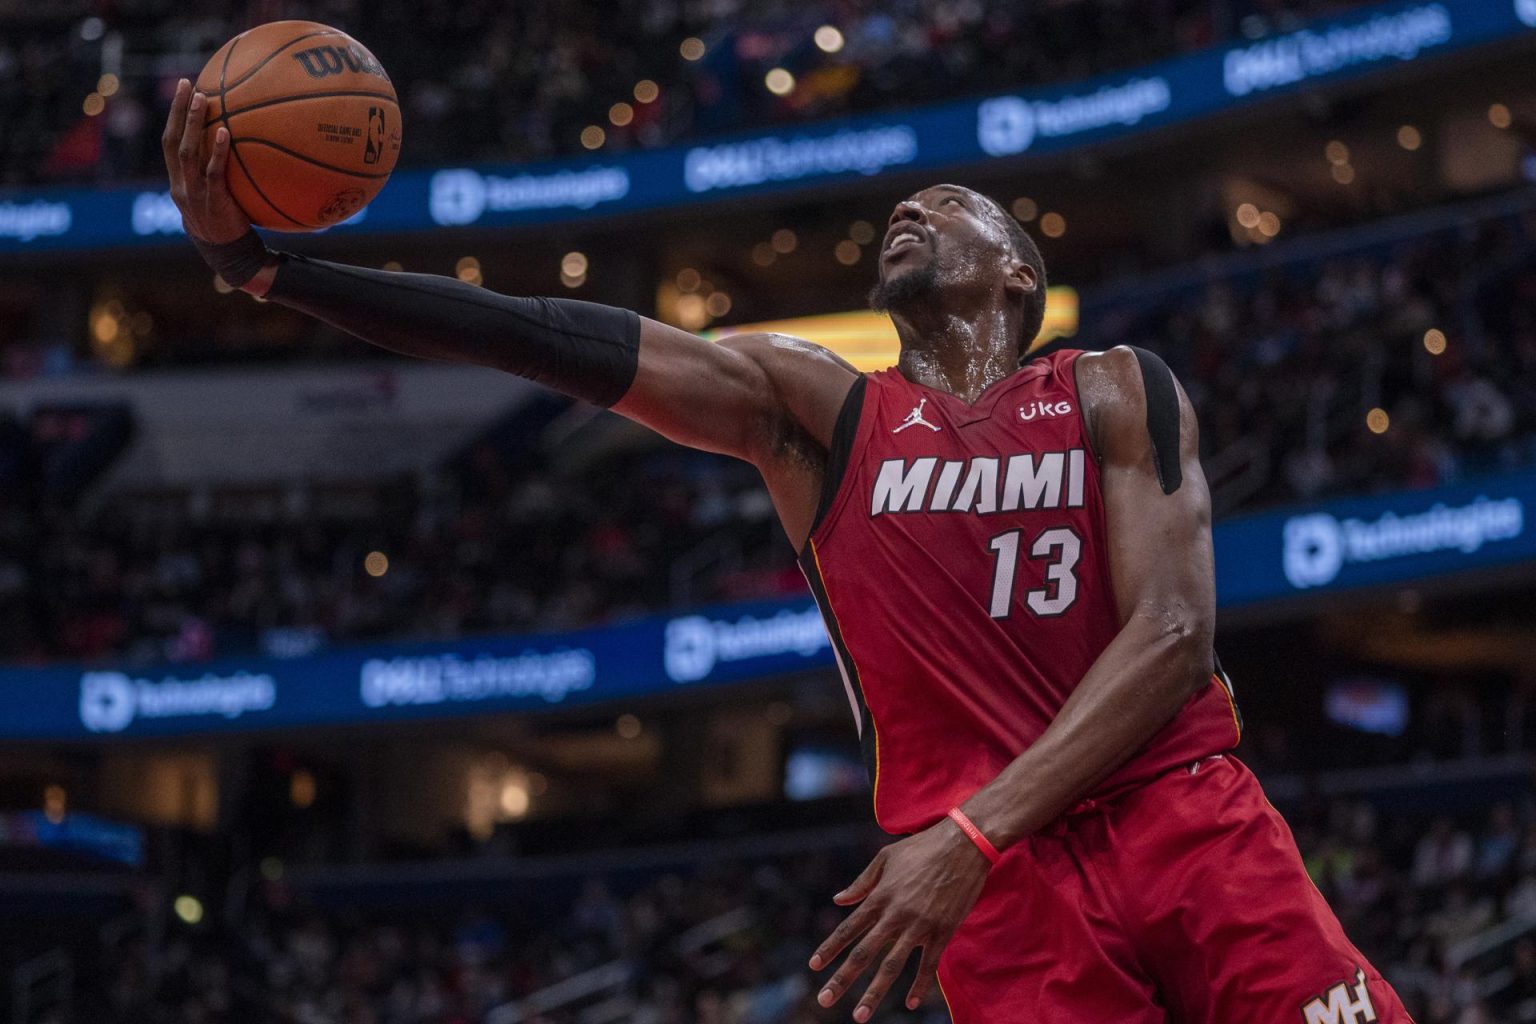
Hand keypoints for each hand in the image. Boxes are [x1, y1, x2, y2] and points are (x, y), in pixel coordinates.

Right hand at [162, 78, 249, 243]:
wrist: (227, 255)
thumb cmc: (226, 222)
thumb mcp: (213, 196)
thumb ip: (215, 174)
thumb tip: (236, 145)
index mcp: (177, 181)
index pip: (168, 142)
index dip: (172, 116)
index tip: (182, 89)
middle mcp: (180, 184)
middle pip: (172, 141)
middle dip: (176, 111)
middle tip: (187, 84)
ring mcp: (194, 193)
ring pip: (187, 152)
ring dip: (192, 123)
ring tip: (202, 99)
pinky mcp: (212, 201)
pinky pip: (212, 172)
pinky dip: (217, 151)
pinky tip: (224, 132)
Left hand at [810, 818, 990, 1020]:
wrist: (964, 844)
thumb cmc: (922, 847)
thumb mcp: (886, 858)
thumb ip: (862, 882)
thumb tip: (838, 900)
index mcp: (880, 896)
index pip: (848, 928)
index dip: (829, 948)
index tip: (813, 966)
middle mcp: (895, 914)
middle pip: (864, 953)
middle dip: (842, 979)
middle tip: (824, 1000)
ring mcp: (919, 925)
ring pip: (892, 965)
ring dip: (874, 993)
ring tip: (859, 1016)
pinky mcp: (943, 931)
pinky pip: (928, 964)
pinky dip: (919, 985)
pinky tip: (911, 1004)